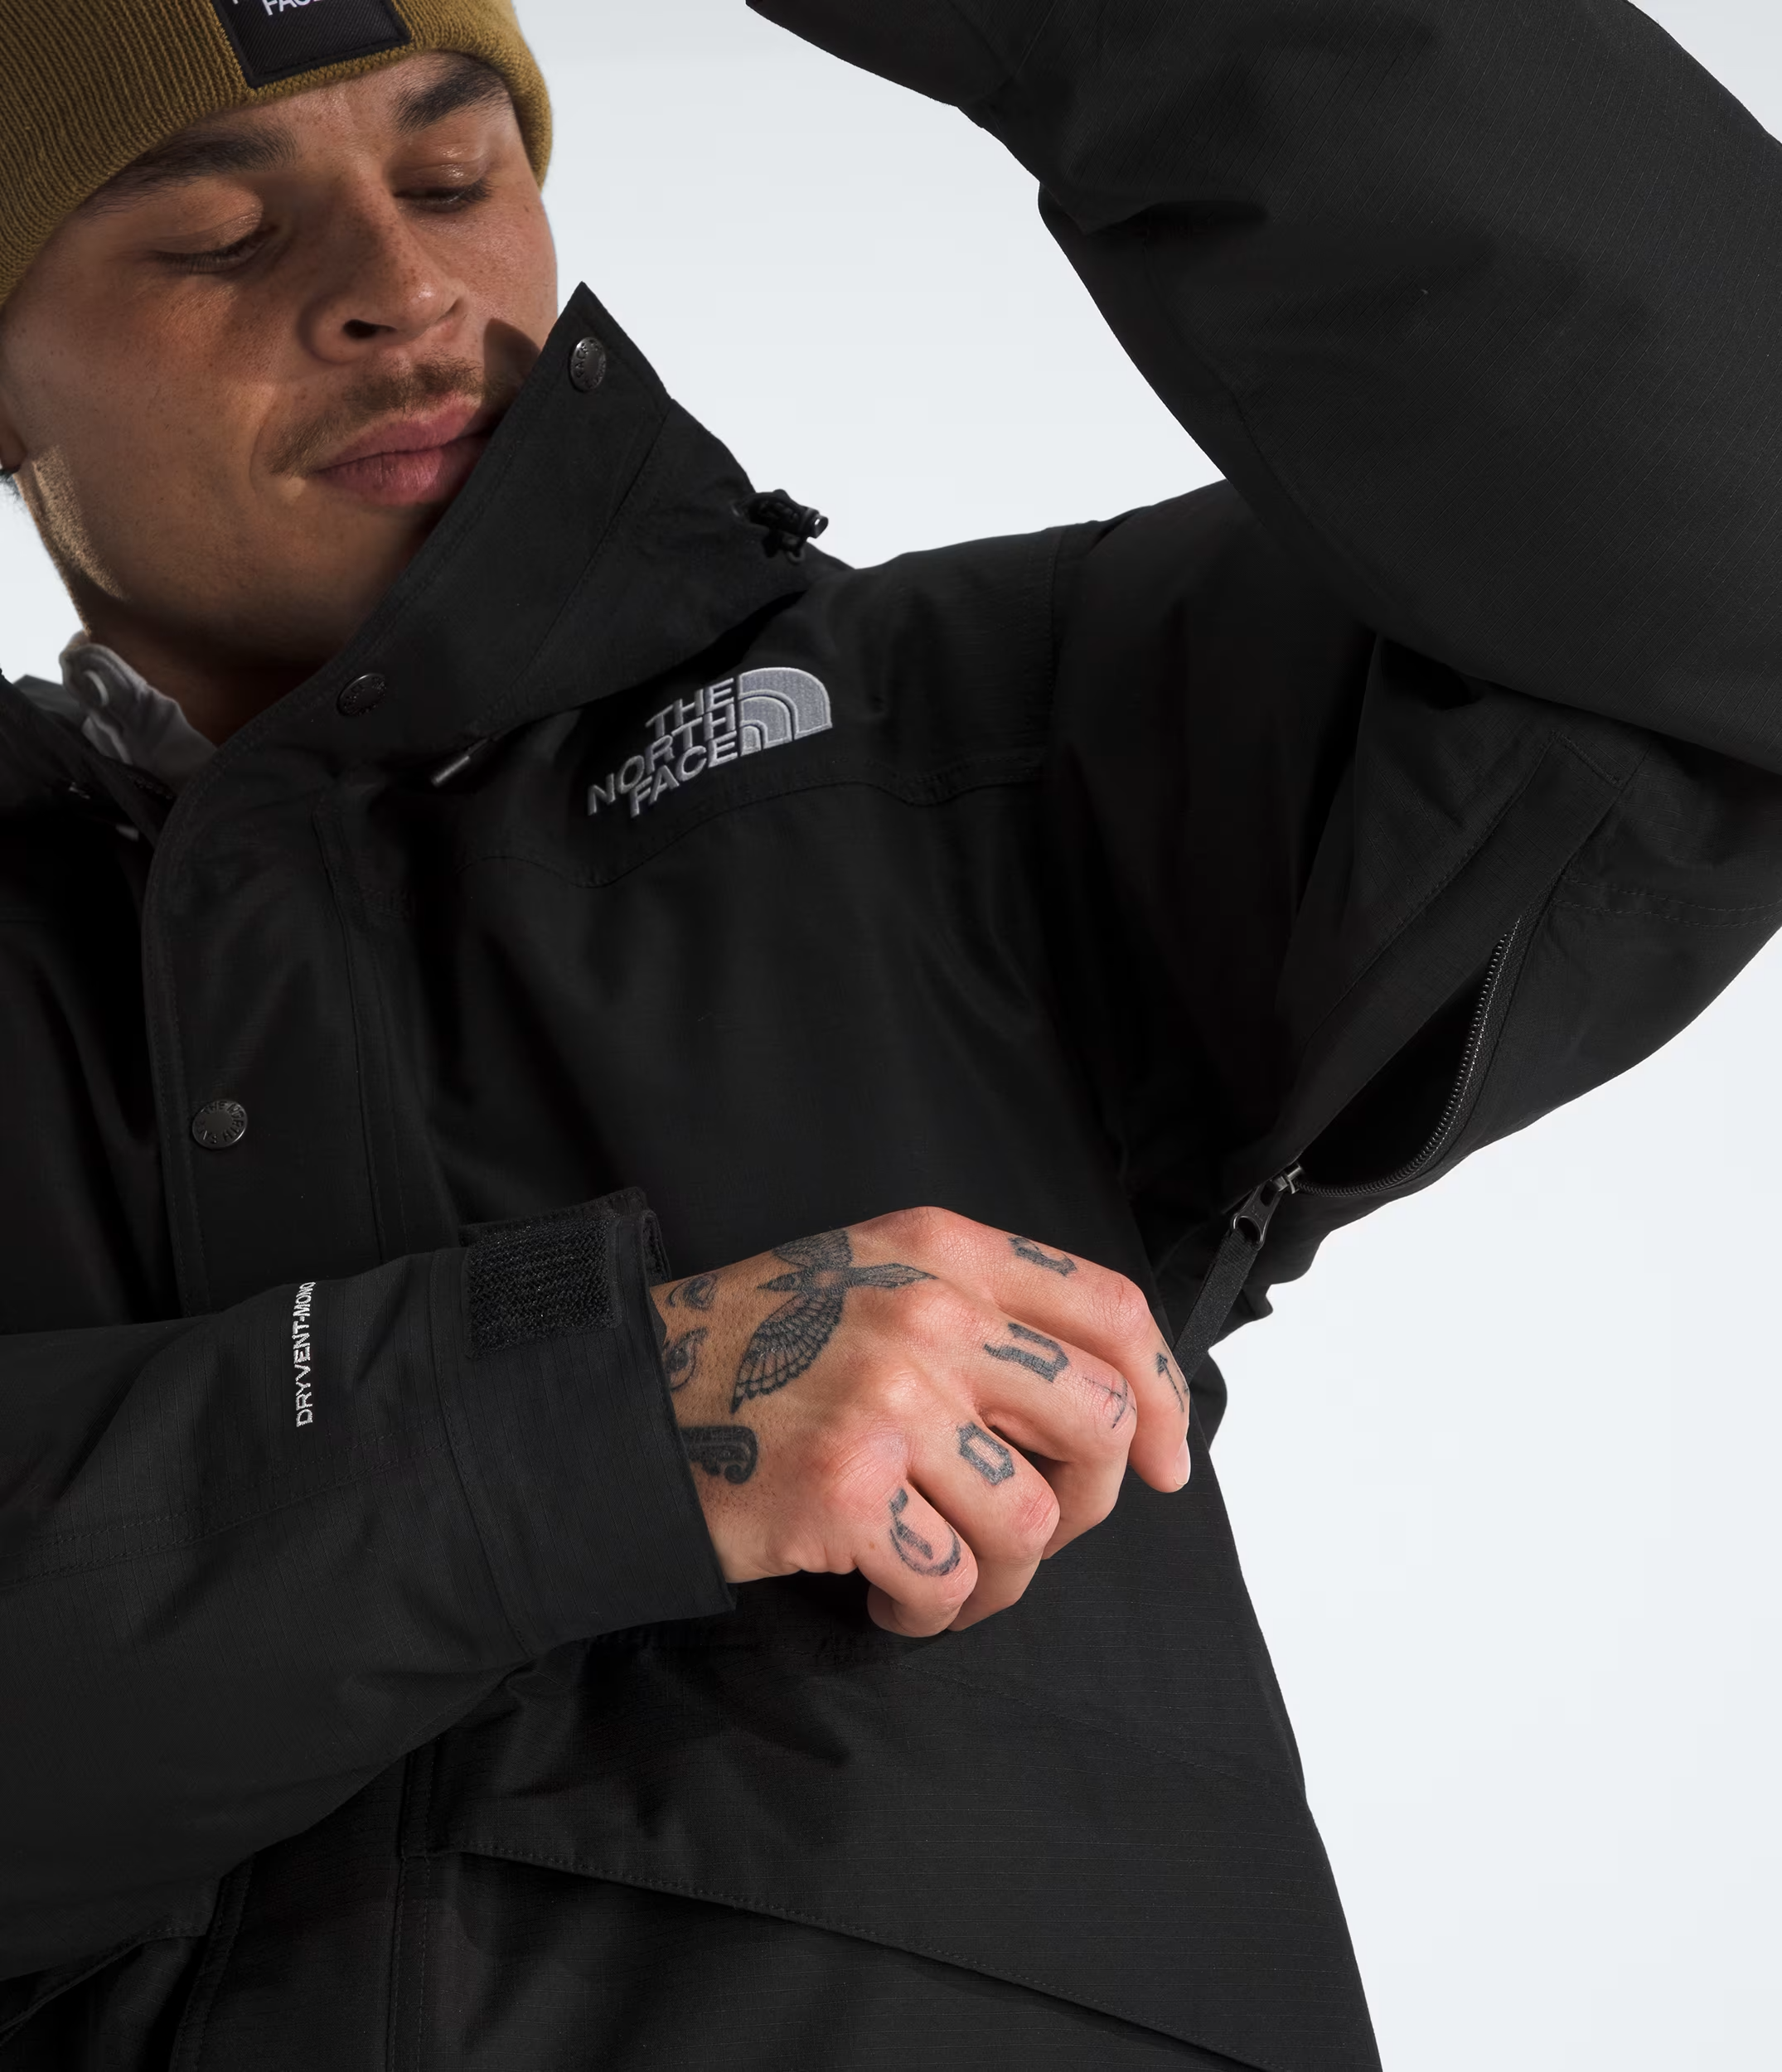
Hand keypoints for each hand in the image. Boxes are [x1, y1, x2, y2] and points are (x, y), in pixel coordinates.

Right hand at [652, 1207, 1191, 1637]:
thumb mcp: (872, 1279)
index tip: (1168, 1462)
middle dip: (1087, 1500)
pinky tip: (884, 1595)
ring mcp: (889, 1396)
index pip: (1111, 1309)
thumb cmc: (755, 1354)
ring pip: (1032, 1519)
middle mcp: (929, 1311)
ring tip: (944, 1578)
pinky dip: (928, 1612)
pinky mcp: (845, 1486)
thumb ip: (984, 1315)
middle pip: (1099, 1420)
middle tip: (1026, 1529)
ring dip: (1001, 1577)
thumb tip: (1122, 1416)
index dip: (1164, 1394)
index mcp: (945, 1250)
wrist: (621, 1399)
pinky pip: (948, 1580)